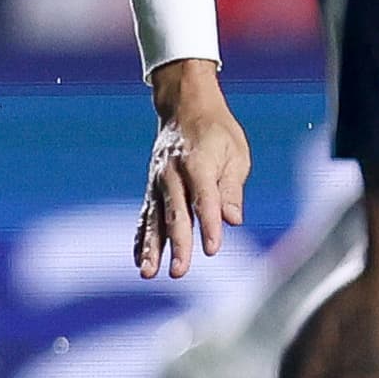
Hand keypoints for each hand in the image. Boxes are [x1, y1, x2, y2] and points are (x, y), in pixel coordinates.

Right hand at [135, 57, 248, 280]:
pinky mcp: (152, 188)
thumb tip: (233, 220)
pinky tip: (142, 262)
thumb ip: (231, 189)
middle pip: (176, 212)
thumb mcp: (235, 152)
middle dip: (178, 244)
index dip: (209, 225)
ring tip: (150, 272)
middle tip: (180, 271)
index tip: (212, 249)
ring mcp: (158, 181)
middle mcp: (173, 173)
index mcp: (198, 161)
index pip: (205, 199)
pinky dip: (142, 239)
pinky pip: (146, 216)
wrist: (184, 105)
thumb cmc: (217, 130)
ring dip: (152, 247)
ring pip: (155, 218)